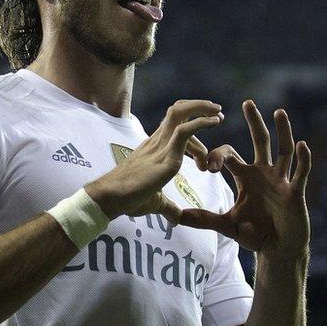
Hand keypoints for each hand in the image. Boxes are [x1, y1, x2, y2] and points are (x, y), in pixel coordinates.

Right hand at [85, 99, 223, 224]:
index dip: (192, 124)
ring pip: (180, 114)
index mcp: (153, 147)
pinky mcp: (165, 157)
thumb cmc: (126, 199)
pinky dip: (201, 123)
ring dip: (202, 110)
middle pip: (176, 111)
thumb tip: (177, 218)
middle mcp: (156, 141)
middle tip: (217, 114)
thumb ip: (168, 206)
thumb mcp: (154, 201)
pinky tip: (214, 122)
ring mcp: (160, 146)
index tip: (207, 141)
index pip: (172, 124)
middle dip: (199, 107)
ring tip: (218, 116)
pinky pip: (184, 131)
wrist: (108, 198)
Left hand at [180, 100, 311, 258]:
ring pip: (283, 151)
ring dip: (282, 131)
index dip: (217, 156)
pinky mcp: (295, 192)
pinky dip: (302, 159)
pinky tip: (302, 144)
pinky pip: (300, 172)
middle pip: (260, 141)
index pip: (229, 155)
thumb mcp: (226, 225)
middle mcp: (263, 173)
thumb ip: (204, 219)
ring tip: (279, 112)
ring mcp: (281, 181)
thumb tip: (177, 216)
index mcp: (245, 177)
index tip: (207, 167)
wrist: (276, 251)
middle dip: (254, 122)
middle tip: (247, 102)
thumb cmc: (253, 235)